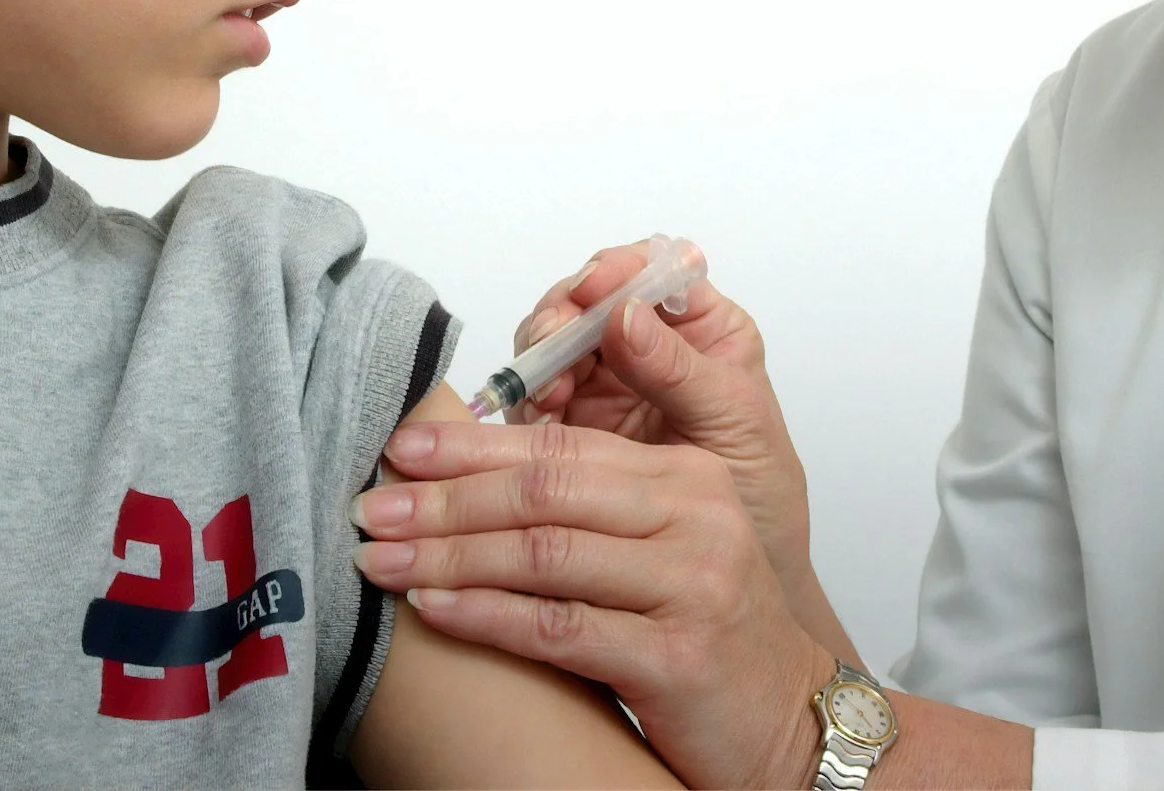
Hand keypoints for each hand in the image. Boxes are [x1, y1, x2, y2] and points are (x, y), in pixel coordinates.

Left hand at [353, 410, 834, 789]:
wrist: (790, 721)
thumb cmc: (711, 632)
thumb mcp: (663, 547)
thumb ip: (592, 506)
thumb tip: (468, 479)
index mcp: (686, 475)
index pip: (563, 443)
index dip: (473, 443)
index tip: (402, 447)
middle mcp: (695, 517)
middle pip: (546, 488)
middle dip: (446, 496)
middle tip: (373, 505)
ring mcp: (691, 584)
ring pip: (544, 552)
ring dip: (449, 554)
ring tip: (383, 559)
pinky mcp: (677, 656)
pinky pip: (558, 628)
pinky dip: (485, 615)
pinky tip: (433, 607)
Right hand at [508, 246, 816, 594]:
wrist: (733, 590)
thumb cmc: (760, 498)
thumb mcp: (735, 426)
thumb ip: (684, 370)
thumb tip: (625, 315)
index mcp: (701, 328)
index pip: (654, 269)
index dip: (619, 269)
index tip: (596, 288)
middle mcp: (646, 346)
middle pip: (588, 299)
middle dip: (565, 314)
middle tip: (553, 342)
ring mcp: (604, 384)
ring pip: (552, 343)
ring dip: (540, 357)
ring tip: (549, 395)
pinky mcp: (569, 427)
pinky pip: (533, 397)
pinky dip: (527, 402)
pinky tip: (539, 421)